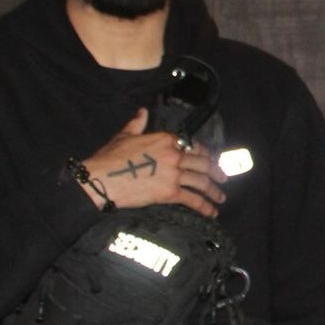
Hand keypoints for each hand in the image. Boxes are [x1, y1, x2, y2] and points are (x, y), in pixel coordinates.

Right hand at [81, 110, 226, 217]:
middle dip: (216, 171)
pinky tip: (211, 212)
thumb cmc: (109, 158)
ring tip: (220, 198)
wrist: (100, 179)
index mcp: (165, 139)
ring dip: (214, 191)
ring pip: (202, 182)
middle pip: (203, 163)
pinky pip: (193, 199)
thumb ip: (137, 123)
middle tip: (223, 178)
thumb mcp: (124, 136)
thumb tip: (142, 112)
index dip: (205, 154)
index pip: (193, 146)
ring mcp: (173, 174)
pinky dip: (205, 207)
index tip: (211, 160)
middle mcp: (174, 155)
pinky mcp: (169, 192)